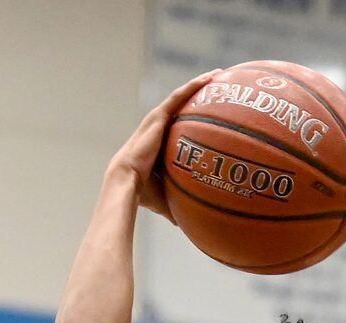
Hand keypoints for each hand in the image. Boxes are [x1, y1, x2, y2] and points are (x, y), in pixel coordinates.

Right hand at [109, 75, 218, 220]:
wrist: (126, 182)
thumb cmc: (144, 195)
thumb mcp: (167, 198)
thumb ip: (180, 203)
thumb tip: (191, 224)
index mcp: (159, 143)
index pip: (180, 127)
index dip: (194, 119)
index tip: (210, 115)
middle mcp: (158, 127)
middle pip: (183, 107)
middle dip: (199, 96)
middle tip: (219, 89)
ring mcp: (158, 120)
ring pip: (182, 96)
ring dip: (199, 84)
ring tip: (218, 75)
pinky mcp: (158, 116)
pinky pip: (180, 96)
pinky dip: (194, 86)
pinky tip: (210, 78)